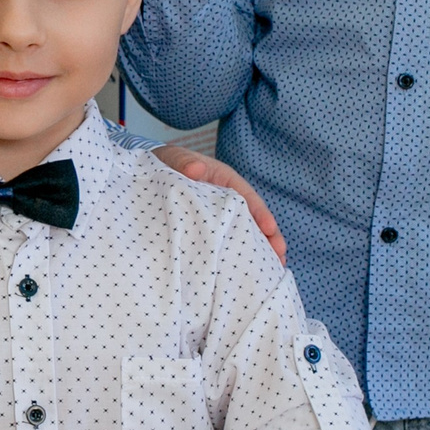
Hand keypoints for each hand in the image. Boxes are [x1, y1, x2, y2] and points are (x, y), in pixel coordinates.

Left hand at [151, 145, 285, 260]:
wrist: (149, 172)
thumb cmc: (166, 162)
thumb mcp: (174, 158)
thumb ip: (184, 162)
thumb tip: (196, 169)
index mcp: (223, 179)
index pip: (247, 196)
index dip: (260, 213)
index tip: (270, 229)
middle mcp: (226, 198)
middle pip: (253, 219)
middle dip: (269, 237)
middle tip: (281, 257)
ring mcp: (219, 214)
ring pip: (243, 232)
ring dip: (259, 250)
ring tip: (274, 269)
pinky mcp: (208, 227)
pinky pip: (226, 240)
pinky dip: (237, 254)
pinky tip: (244, 272)